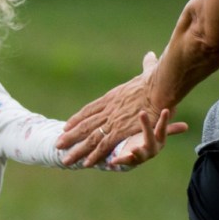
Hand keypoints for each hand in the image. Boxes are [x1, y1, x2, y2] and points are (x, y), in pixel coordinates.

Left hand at [59, 51, 160, 167]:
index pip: (90, 110)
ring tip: (64, 159)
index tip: (67, 126)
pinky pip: (103, 145)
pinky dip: (93, 155)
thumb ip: (147, 65)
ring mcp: (112, 120)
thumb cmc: (158, 78)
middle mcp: (108, 109)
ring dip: (77, 149)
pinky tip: (85, 163)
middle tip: (58, 144)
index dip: (77, 119)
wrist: (160, 86)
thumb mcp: (149, 70)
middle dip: (70, 136)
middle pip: (84, 125)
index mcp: (112, 97)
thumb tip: (150, 55)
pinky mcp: (120, 130)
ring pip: (89, 138)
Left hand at [92, 108, 189, 170]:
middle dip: (147, 126)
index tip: (165, 109)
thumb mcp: (158, 133)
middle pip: (151, 138)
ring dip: (137, 151)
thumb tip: (187, 122)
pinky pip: (125, 161)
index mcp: (159, 140)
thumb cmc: (149, 140)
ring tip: (134, 148)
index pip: (162, 129)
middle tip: (143, 112)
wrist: (137, 157)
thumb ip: (170, 127)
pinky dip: (119, 160)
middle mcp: (152, 149)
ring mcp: (142, 156)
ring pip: (140, 154)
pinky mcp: (130, 161)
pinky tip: (113, 160)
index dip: (164, 120)